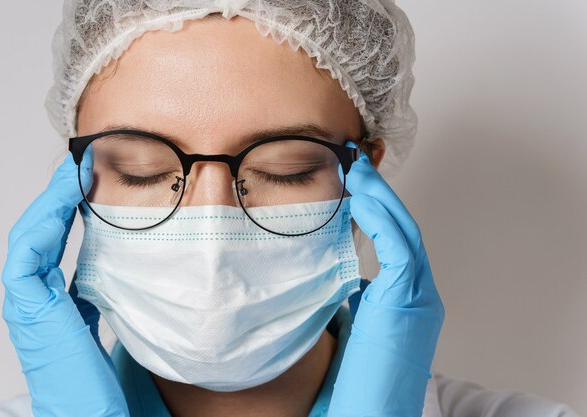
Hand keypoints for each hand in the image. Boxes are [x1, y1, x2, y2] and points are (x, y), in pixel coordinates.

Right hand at [1, 147, 129, 416]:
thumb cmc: (113, 388)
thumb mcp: (122, 328)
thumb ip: (123, 301)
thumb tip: (150, 273)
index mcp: (59, 306)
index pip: (58, 246)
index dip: (70, 212)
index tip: (93, 185)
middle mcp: (40, 303)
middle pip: (42, 235)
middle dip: (59, 199)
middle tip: (82, 168)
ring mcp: (31, 308)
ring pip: (31, 239)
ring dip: (50, 203)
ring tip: (72, 174)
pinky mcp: (31, 313)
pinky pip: (27, 258)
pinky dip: (42, 225)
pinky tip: (64, 201)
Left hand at [330, 143, 444, 416]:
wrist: (368, 413)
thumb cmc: (357, 378)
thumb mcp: (352, 322)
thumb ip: (350, 295)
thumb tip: (332, 273)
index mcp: (405, 296)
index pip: (393, 239)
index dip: (375, 208)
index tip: (352, 184)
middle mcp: (419, 292)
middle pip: (402, 228)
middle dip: (379, 194)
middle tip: (355, 164)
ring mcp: (420, 296)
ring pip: (405, 232)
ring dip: (380, 199)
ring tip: (356, 172)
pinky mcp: (411, 300)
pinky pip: (399, 249)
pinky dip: (381, 220)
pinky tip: (359, 200)